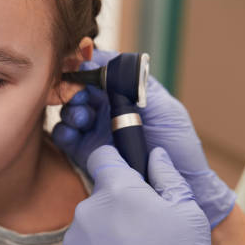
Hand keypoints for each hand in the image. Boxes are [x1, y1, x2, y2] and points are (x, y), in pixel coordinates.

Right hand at [52, 49, 235, 227]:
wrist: (181, 184)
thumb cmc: (178, 144)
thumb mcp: (164, 107)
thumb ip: (137, 84)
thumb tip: (107, 60)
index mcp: (125, 94)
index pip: (99, 73)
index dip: (87, 69)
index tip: (84, 70)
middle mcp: (108, 110)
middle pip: (79, 90)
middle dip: (75, 90)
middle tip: (80, 96)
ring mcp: (96, 131)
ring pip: (70, 112)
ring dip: (70, 111)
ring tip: (83, 119)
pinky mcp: (87, 153)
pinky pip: (66, 138)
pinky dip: (63, 132)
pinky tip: (72, 133)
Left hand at [59, 145, 212, 244]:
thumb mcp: (188, 215)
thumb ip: (169, 177)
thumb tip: (156, 156)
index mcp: (117, 190)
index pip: (103, 156)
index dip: (117, 160)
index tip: (130, 174)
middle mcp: (88, 210)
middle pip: (102, 195)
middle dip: (120, 204)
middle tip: (146, 229)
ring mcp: (74, 240)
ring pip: (92, 224)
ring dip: (108, 232)